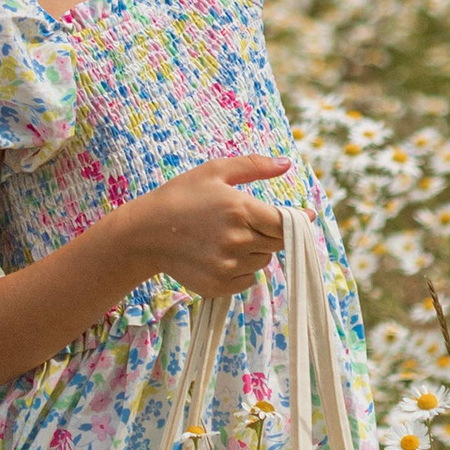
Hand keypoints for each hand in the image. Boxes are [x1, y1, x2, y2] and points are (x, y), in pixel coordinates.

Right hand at [137, 154, 288, 294]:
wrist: (144, 233)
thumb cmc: (180, 196)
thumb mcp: (214, 171)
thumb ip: (253, 166)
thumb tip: (287, 164)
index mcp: (241, 210)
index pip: (286, 222)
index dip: (298, 220)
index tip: (305, 216)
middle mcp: (238, 241)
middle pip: (278, 243)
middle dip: (270, 232)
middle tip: (248, 223)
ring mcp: (228, 265)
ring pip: (263, 261)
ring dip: (256, 251)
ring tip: (228, 238)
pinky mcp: (219, 285)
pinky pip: (248, 279)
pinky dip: (242, 269)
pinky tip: (220, 255)